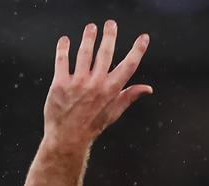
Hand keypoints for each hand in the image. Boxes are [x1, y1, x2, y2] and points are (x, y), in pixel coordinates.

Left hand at [42, 20, 151, 151]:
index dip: (138, 50)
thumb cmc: (92, 126)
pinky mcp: (60, 84)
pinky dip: (63, 48)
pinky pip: (62, 60)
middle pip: (105, 53)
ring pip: (84, 52)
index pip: (129, 66)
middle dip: (110, 35)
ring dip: (88, 37)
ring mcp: (77, 83)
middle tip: (111, 24)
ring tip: (91, 27)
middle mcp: (96, 84)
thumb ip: (129, 96)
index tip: (144, 38)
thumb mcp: (113, 113)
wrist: (67, 139)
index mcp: (111, 90)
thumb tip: (148, 89)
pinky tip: (65, 40)